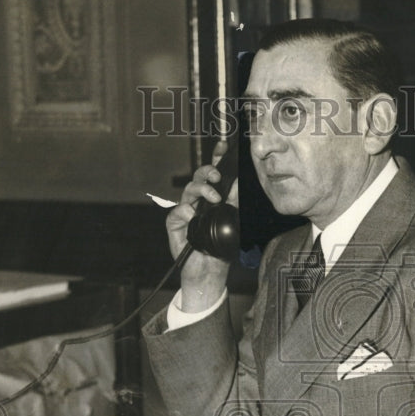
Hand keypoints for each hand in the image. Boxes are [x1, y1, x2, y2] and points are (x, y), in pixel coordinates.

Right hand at [166, 141, 237, 312]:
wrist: (210, 270)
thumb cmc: (220, 247)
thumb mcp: (232, 220)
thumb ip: (234, 200)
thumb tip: (239, 181)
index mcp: (212, 198)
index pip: (213, 174)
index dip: (217, 158)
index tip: (224, 145)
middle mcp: (198, 202)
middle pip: (199, 177)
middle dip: (208, 171)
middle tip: (217, 176)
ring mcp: (186, 212)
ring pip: (189, 190)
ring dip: (202, 190)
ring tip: (214, 199)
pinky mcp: (175, 225)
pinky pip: (177, 212)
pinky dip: (185, 212)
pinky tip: (193, 215)